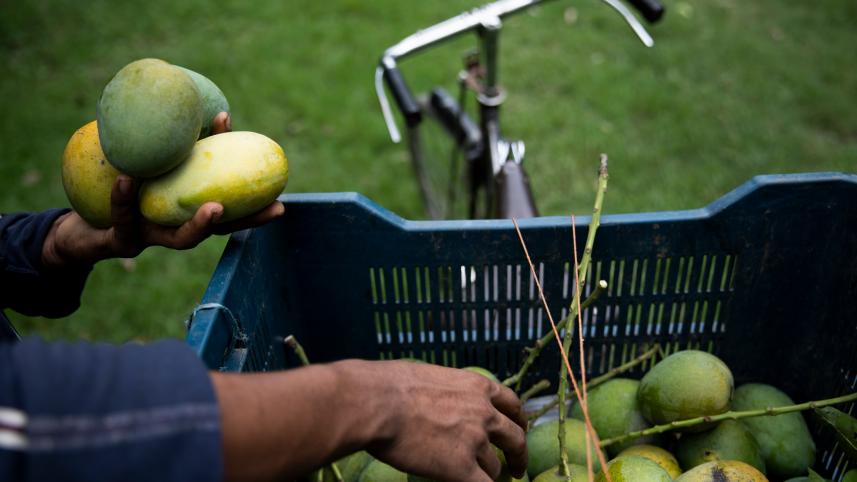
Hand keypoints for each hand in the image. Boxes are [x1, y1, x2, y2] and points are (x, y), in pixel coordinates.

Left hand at [42, 112, 283, 267]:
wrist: (81, 223)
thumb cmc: (121, 183)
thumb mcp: (152, 159)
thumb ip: (180, 142)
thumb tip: (209, 106)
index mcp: (189, 213)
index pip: (232, 212)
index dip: (257, 209)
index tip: (281, 201)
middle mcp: (176, 230)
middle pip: (220, 231)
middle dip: (249, 221)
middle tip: (275, 208)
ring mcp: (151, 237)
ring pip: (180, 238)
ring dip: (199, 224)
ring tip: (215, 206)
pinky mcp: (119, 240)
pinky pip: (123, 219)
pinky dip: (124, 199)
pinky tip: (126, 178)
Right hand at [358, 361, 527, 481]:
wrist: (377, 402)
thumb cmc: (390, 384)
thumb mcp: (431, 376)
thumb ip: (448, 390)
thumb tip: (443, 399)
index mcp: (477, 387)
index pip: (511, 403)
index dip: (517, 419)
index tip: (519, 428)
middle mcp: (484, 413)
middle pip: (515, 438)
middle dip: (518, 454)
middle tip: (517, 467)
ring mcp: (475, 442)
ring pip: (495, 467)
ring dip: (490, 476)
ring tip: (482, 481)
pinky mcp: (461, 469)